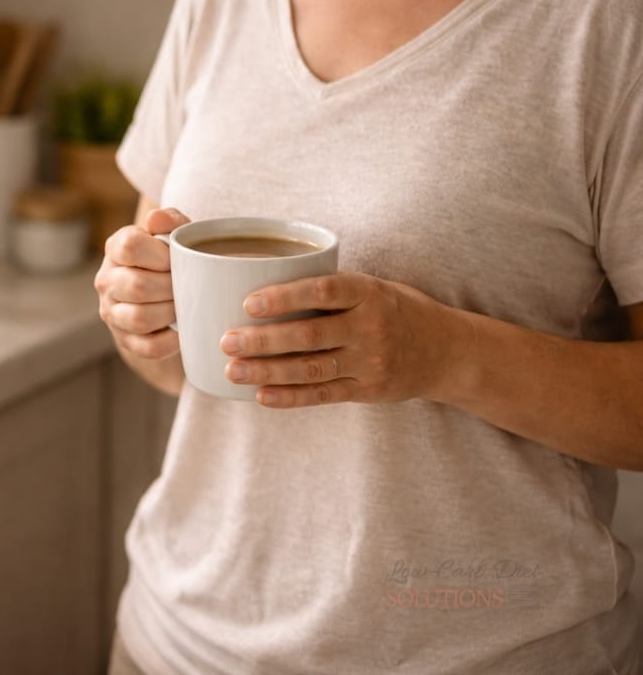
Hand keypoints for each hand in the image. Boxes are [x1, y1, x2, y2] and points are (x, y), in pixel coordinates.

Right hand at [94, 207, 190, 358]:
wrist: (162, 293)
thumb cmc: (170, 258)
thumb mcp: (174, 233)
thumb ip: (170, 220)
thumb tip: (156, 218)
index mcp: (115, 248)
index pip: (130, 247)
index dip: (160, 255)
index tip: (177, 259)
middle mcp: (106, 280)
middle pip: (137, 286)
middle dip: (171, 287)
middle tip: (188, 285)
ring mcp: (111, 313)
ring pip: (139, 318)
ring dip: (170, 312)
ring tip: (183, 304)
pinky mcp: (124, 340)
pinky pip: (148, 347)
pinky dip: (171, 341)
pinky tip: (181, 329)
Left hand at [219, 272, 461, 407]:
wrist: (448, 351)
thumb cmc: (396, 309)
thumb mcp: (372, 286)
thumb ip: (330, 287)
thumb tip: (264, 279)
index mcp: (369, 292)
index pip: (323, 291)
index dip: (284, 296)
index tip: (248, 302)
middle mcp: (371, 327)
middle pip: (310, 335)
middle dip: (263, 340)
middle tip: (227, 340)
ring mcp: (371, 362)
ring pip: (311, 368)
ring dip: (267, 371)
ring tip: (232, 370)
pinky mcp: (369, 391)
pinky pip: (323, 395)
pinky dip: (290, 397)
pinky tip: (261, 395)